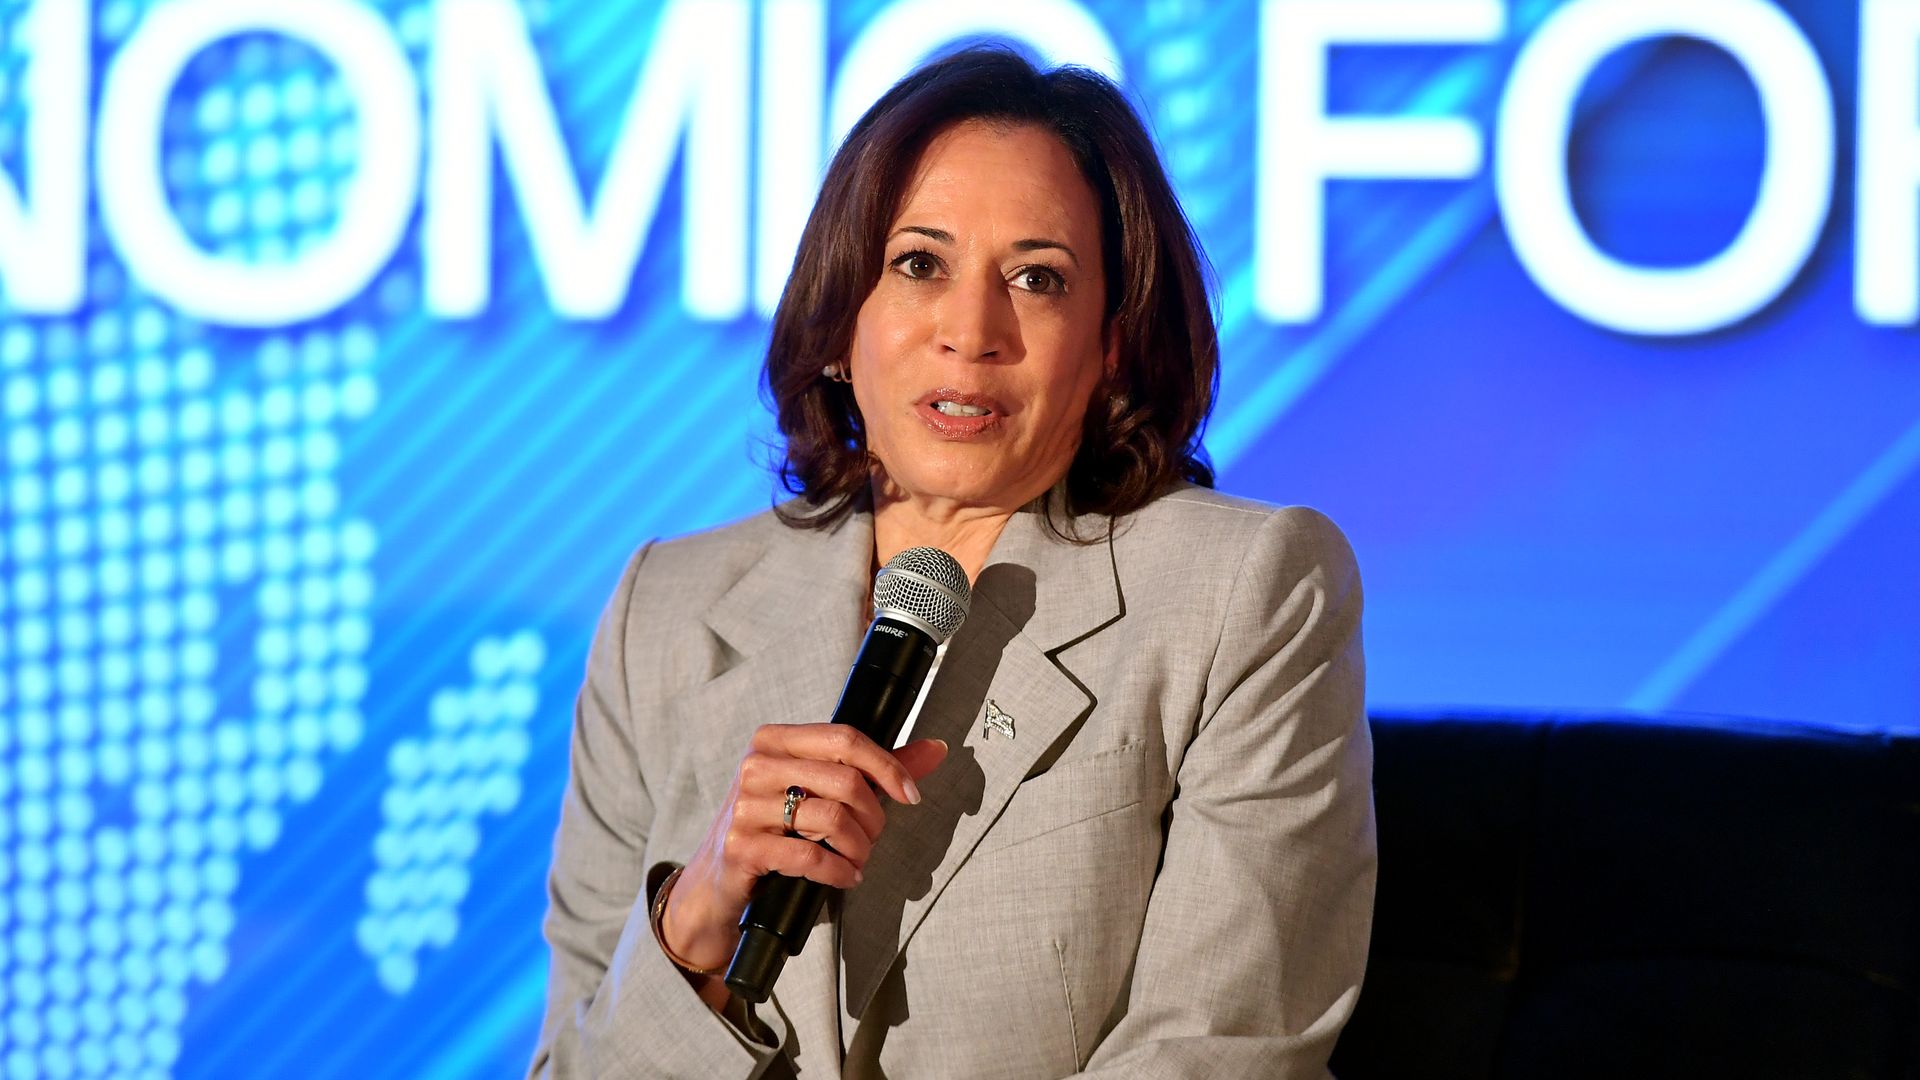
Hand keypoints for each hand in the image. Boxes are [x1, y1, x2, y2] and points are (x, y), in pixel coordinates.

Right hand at [661, 724, 948, 979]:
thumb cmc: (775, 832)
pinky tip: (844, 875)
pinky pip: (809, 856)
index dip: (888, 766)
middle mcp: (755, 766)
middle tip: (875, 838)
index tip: (910, 795)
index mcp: (775, 741)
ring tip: (858, 859)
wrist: (716, 888)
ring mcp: (744, 807)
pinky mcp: (741, 848)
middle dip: (874, 816)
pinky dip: (839, 870)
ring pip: (831, 818)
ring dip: (859, 847)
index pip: (844, 738)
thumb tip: (935, 749)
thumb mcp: (819, 793)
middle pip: (844, 779)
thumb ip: (876, 770)